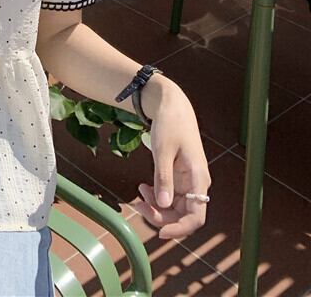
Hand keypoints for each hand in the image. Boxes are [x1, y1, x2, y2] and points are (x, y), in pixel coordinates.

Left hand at [135, 83, 211, 239]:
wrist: (171, 105)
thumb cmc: (171, 123)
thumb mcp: (163, 150)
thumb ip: (163, 178)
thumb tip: (163, 205)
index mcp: (198, 178)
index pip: (196, 217)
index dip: (179, 229)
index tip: (159, 233)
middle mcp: (196, 184)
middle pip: (182, 215)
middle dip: (160, 215)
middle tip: (138, 204)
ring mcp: (188, 182)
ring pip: (174, 206)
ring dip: (156, 206)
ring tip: (139, 192)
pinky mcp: (179, 177)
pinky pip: (169, 195)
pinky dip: (156, 195)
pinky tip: (144, 187)